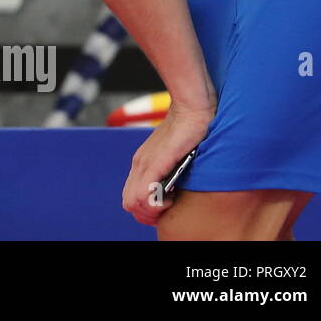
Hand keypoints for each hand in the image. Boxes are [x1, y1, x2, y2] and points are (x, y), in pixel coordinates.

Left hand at [121, 99, 214, 225]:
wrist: (190, 106)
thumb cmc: (188, 128)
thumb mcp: (175, 153)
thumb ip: (171, 168)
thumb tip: (175, 188)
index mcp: (142, 163)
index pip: (131, 198)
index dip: (147, 209)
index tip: (166, 205)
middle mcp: (139, 164)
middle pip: (129, 204)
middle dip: (148, 214)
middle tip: (168, 207)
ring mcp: (145, 163)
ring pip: (133, 202)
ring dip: (152, 211)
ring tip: (170, 202)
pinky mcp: (156, 162)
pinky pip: (144, 192)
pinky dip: (155, 203)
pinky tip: (171, 198)